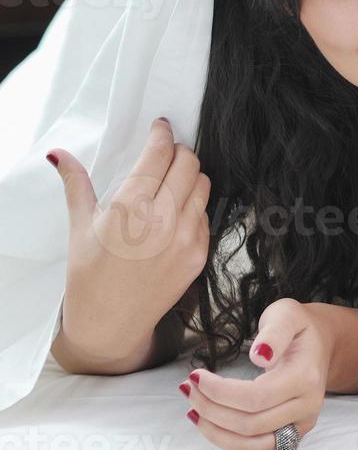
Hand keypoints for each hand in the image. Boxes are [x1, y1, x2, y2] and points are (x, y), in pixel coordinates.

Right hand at [54, 118, 210, 362]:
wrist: (111, 323)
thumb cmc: (90, 274)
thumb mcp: (79, 227)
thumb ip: (75, 184)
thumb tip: (58, 153)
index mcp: (130, 206)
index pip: (160, 153)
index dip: (163, 134)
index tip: (161, 127)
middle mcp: (163, 218)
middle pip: (189, 163)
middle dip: (179, 153)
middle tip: (166, 155)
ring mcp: (186, 237)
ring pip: (204, 185)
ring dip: (191, 178)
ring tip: (172, 183)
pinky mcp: (200, 254)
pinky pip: (207, 216)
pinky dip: (195, 207)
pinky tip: (175, 214)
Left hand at [183, 298, 330, 449]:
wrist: (320, 345)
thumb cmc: (298, 329)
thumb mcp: (287, 315)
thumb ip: (275, 332)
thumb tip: (260, 355)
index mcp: (306, 378)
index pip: (256, 397)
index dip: (219, 392)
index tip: (196, 375)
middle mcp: (307, 407)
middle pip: (250, 423)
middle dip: (211, 408)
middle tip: (189, 387)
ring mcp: (301, 424)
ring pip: (251, 444)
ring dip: (215, 430)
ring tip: (193, 408)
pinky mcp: (291, 435)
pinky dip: (227, 441)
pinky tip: (207, 423)